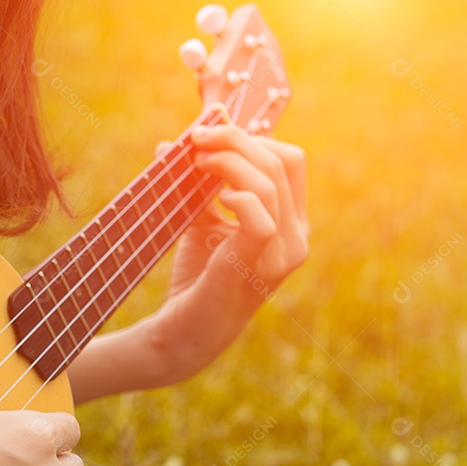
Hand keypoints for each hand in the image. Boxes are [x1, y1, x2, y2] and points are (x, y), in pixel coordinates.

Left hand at [134, 124, 308, 384]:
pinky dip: (237, 196)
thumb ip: (196, 185)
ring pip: (268, 183)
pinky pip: (260, 217)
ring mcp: (283, 254)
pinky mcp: (259, 266)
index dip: (252, 138)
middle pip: (280, 163)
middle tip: (196, 141)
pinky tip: (215, 197)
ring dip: (229, 162)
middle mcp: (297, 237)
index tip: (208, 134)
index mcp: (291, 222)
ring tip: (196, 163)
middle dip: (236, 141)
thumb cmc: (197, 277)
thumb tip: (169, 144)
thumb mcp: (201, 222)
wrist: (184, 329)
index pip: (289, 161)